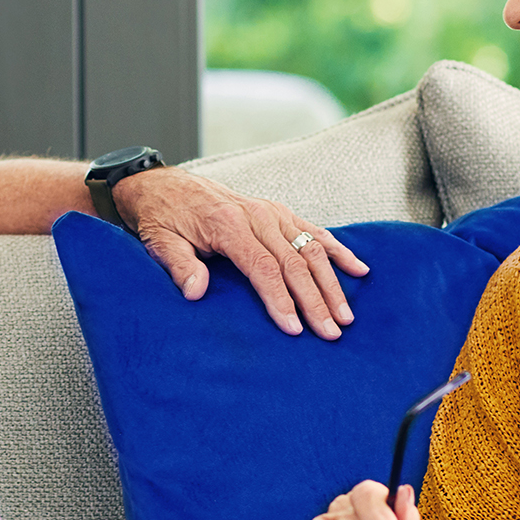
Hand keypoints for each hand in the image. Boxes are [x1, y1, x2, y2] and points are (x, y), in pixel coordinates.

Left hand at [112, 168, 367, 337]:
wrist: (165, 187)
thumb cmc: (163, 218)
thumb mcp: (160, 242)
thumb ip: (179, 266)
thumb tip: (195, 292)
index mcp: (229, 224)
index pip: (263, 268)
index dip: (281, 299)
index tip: (294, 328)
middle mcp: (257, 215)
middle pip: (294, 262)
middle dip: (315, 300)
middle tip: (330, 332)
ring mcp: (272, 212)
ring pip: (311, 249)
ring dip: (332, 283)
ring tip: (345, 316)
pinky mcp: (279, 213)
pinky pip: (315, 231)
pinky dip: (338, 251)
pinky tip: (359, 269)